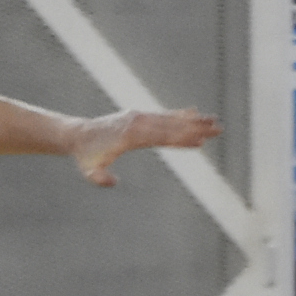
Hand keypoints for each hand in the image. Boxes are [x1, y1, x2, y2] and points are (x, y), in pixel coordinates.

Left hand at [66, 108, 219, 186]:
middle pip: (172, 125)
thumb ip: (99, 178)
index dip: (182, 140)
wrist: (78, 135)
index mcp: (131, 134)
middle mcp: (138, 121)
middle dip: (196, 128)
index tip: (200, 142)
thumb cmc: (86, 156)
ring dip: (193, 120)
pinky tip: (193, 112)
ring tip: (213, 120)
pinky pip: (163, 115)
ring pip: (170, 118)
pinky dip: (179, 114)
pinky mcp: (139, 116)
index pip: (162, 137)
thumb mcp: (89, 170)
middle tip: (218, 129)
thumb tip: (112, 182)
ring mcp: (139, 116)